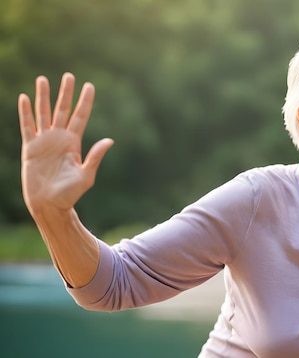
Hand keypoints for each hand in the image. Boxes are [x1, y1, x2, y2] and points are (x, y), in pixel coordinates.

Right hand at [19, 73, 113, 211]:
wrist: (49, 204)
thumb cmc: (70, 193)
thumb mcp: (86, 175)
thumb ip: (95, 156)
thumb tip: (110, 140)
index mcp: (74, 143)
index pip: (81, 116)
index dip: (85, 101)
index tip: (90, 85)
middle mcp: (59, 138)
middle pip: (63, 110)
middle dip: (66, 93)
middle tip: (69, 75)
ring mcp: (44, 141)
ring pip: (43, 113)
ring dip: (43, 96)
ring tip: (43, 79)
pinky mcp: (30, 148)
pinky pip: (27, 126)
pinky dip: (25, 112)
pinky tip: (24, 98)